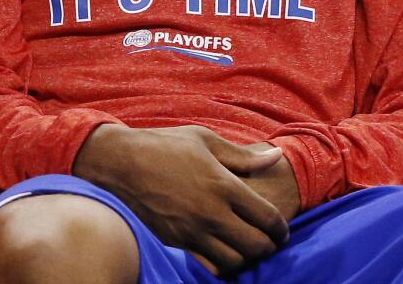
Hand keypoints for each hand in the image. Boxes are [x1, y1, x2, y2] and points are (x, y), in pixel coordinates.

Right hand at [73, 124, 288, 275]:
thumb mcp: (205, 140)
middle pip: (257, 246)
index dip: (281, 228)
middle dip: (269, 246)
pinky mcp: (176, 241)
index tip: (280, 229)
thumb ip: (244, 156)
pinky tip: (220, 248)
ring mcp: (192, 230)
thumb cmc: (164, 145)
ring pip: (235, 262)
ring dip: (245, 256)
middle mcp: (211, 212)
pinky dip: (221, 261)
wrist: (121, 162)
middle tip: (267, 239)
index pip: (268, 218)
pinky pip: (209, 263)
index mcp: (224, 185)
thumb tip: (276, 156)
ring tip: (244, 245)